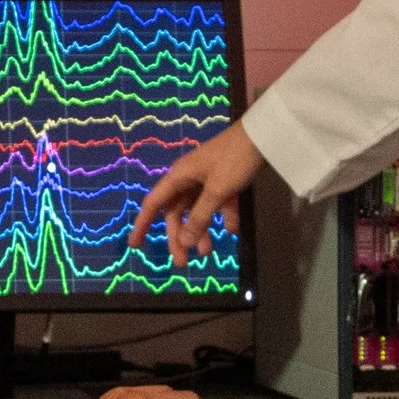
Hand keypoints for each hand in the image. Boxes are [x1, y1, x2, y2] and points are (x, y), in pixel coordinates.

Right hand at [128, 121, 264, 266]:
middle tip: (182, 263)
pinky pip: (218, 203)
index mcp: (179, 177)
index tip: (134, 245)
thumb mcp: (217, 191)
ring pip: (197, 210)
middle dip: (179, 237)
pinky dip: (223, 216)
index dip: (142, 224)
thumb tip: (183, 243)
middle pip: (176, 213)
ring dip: (201, 231)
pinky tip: (232, 230)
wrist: (264, 135)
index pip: (154, 204)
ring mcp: (206, 179)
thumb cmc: (234, 160)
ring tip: (207, 253)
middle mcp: (188, 178)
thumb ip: (200, 217)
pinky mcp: (224, 180)